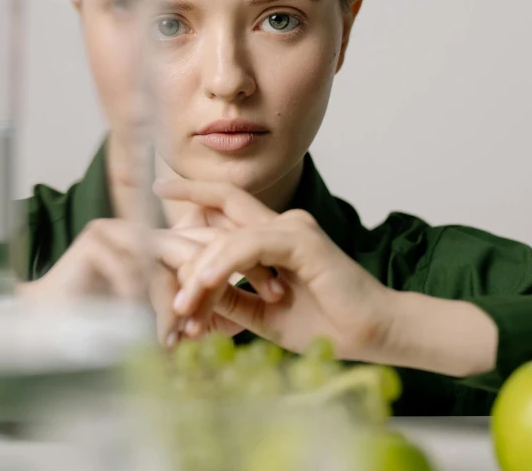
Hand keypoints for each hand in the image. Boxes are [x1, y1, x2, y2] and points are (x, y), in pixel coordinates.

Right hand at [17, 218, 276, 345]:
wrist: (53, 333)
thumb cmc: (115, 327)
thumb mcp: (176, 315)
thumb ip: (212, 303)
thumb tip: (261, 306)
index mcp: (174, 242)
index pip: (222, 242)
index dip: (252, 265)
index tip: (278, 295)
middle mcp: (155, 229)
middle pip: (203, 246)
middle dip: (223, 283)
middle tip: (244, 317)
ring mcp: (129, 228)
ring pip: (173, 258)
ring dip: (184, 301)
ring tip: (193, 337)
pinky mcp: (101, 237)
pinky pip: (138, 267)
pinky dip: (151, 304)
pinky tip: (160, 336)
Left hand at [155, 179, 395, 361]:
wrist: (372, 333)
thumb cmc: (326, 324)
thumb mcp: (263, 314)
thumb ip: (232, 299)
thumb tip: (193, 292)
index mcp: (274, 238)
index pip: (225, 212)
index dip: (194, 201)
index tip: (159, 197)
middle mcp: (282, 224)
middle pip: (223, 205)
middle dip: (186, 216)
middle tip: (160, 224)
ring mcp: (292, 227)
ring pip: (228, 237)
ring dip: (200, 273)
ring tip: (183, 308)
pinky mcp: (301, 239)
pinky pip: (250, 246)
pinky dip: (224, 265)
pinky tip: (205, 285)